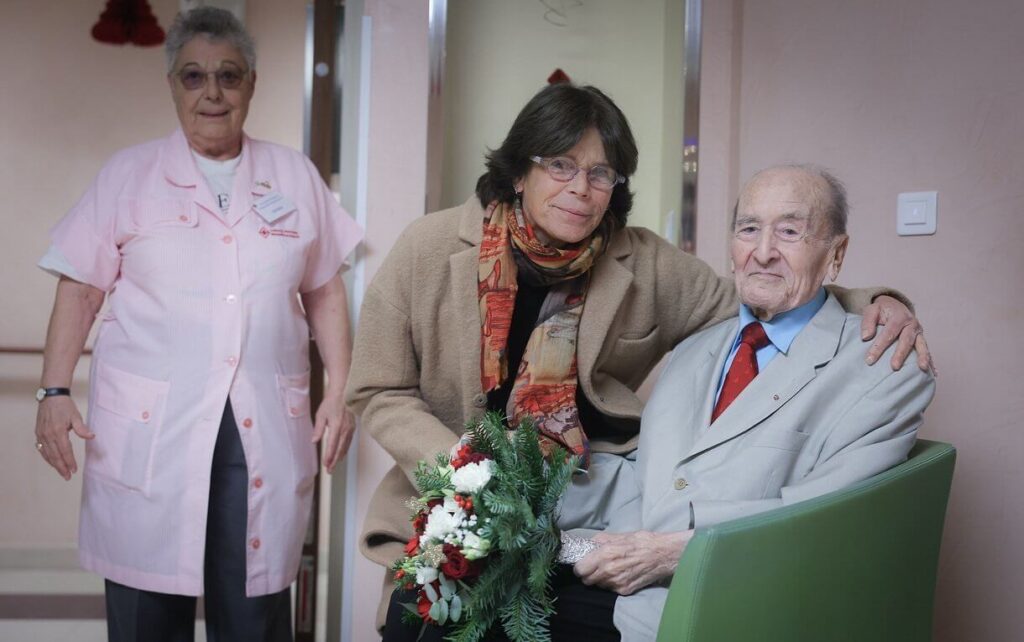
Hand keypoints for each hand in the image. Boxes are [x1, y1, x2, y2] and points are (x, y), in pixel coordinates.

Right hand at [34, 395, 93, 479]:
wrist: (51, 396)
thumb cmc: (65, 406)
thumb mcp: (76, 416)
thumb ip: (82, 428)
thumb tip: (92, 436)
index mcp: (58, 431)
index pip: (65, 451)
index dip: (70, 461)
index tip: (74, 470)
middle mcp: (47, 435)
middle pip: (55, 455)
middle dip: (62, 467)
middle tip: (68, 476)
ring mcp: (41, 435)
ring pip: (47, 454)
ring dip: (54, 464)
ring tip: (62, 472)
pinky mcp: (38, 433)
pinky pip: (41, 449)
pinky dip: (47, 457)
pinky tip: (52, 462)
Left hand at [312, 389, 354, 473]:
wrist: (343, 393)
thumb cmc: (331, 403)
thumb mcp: (321, 415)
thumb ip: (318, 429)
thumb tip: (313, 441)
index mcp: (336, 426)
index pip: (332, 445)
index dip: (329, 456)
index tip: (326, 465)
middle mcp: (345, 429)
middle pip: (340, 449)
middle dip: (334, 461)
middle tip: (330, 470)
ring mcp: (350, 429)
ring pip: (345, 447)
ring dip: (339, 457)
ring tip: (334, 465)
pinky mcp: (352, 428)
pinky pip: (349, 442)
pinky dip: (344, 450)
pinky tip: (341, 454)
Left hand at [573, 530, 692, 595]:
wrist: (662, 555)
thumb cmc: (642, 542)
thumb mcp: (619, 536)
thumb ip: (601, 540)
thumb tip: (589, 544)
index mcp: (605, 554)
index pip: (580, 569)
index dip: (580, 566)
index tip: (583, 564)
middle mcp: (608, 571)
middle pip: (586, 580)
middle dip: (588, 574)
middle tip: (595, 568)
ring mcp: (616, 583)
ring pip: (598, 585)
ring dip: (600, 580)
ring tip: (611, 570)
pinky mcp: (625, 590)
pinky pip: (610, 590)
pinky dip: (612, 584)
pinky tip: (621, 575)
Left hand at [860, 295, 934, 372]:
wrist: (894, 305)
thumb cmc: (881, 310)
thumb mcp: (872, 310)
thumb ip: (867, 321)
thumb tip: (865, 337)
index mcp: (899, 316)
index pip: (888, 333)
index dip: (879, 347)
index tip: (869, 360)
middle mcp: (912, 324)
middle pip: (906, 340)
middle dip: (900, 354)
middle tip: (894, 367)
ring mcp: (918, 332)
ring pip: (922, 345)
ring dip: (923, 357)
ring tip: (922, 368)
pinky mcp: (921, 338)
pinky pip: (927, 350)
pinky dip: (931, 361)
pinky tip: (933, 373)